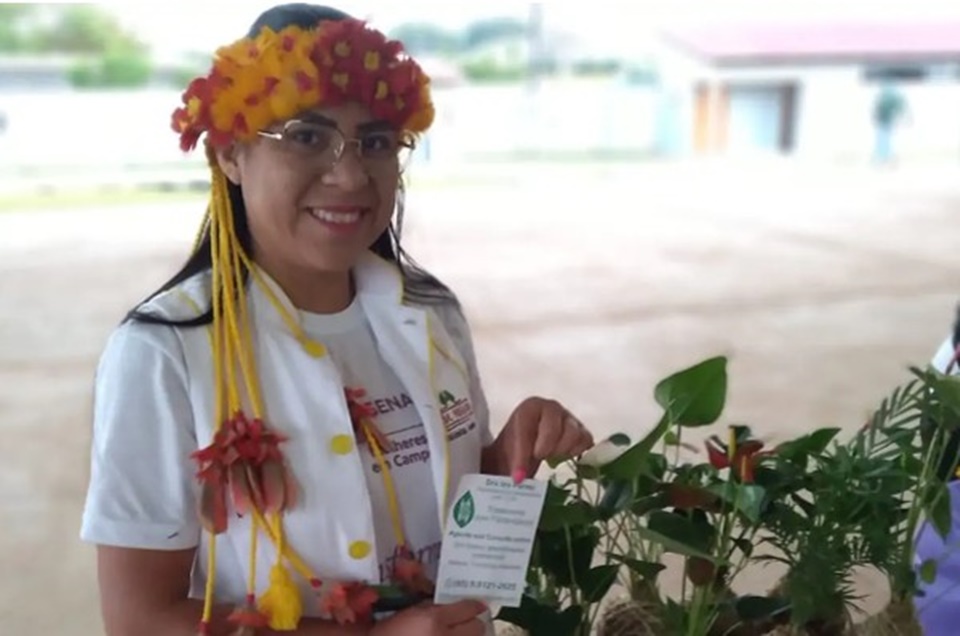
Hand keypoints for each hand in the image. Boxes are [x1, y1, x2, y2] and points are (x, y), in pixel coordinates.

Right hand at [370, 600, 486, 635]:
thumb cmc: (389, 634)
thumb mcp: (408, 614)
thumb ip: (429, 608)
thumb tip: (449, 607)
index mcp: (433, 619)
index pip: (468, 608)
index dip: (474, 606)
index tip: (477, 606)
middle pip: (477, 627)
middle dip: (475, 623)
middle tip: (470, 622)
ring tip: (463, 633)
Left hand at [483, 397, 593, 481]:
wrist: (522, 452)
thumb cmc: (512, 451)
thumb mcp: (504, 455)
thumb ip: (511, 463)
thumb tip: (519, 479)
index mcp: (529, 408)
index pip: (528, 427)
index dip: (522, 454)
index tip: (518, 476)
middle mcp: (551, 408)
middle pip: (555, 428)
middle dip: (545, 448)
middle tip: (538, 458)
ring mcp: (568, 418)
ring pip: (574, 433)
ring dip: (562, 450)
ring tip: (550, 457)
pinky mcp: (581, 431)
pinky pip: (586, 440)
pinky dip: (577, 451)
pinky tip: (564, 457)